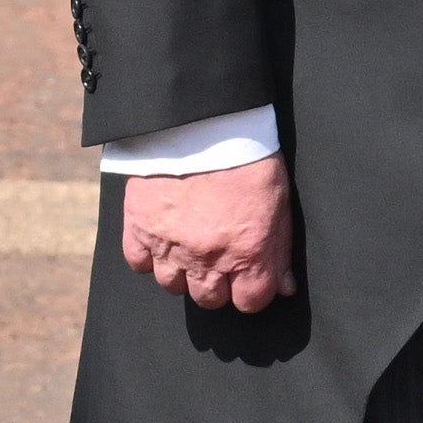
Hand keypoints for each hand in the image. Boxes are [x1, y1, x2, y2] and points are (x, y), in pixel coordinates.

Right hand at [123, 154, 296, 313]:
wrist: (202, 121)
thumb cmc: (248, 157)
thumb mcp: (279, 202)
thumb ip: (279, 250)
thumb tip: (283, 286)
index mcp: (248, 254)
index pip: (249, 301)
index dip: (251, 291)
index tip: (249, 277)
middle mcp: (208, 260)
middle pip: (210, 299)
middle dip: (217, 284)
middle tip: (218, 258)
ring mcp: (170, 247)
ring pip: (172, 285)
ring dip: (182, 272)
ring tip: (188, 249)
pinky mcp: (140, 227)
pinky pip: (139, 263)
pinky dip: (149, 257)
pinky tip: (161, 241)